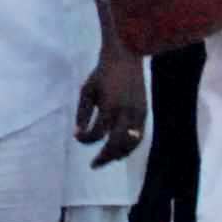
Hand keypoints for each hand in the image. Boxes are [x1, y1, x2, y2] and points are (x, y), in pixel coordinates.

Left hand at [76, 45, 145, 168]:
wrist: (125, 56)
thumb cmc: (102, 73)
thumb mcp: (87, 91)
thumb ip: (83, 114)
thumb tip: (78, 134)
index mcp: (110, 107)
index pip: (97, 133)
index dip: (86, 139)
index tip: (77, 137)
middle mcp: (126, 112)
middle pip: (116, 144)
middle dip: (104, 157)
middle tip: (93, 165)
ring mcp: (138, 113)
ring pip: (130, 143)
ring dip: (117, 154)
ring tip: (105, 160)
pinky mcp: (144, 112)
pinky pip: (139, 136)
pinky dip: (130, 146)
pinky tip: (120, 152)